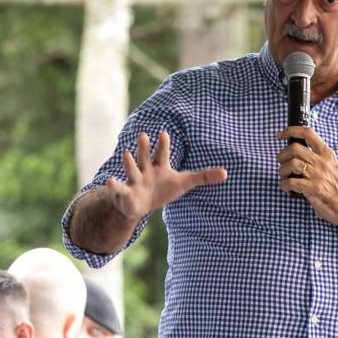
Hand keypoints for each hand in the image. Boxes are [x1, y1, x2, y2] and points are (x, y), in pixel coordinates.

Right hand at [106, 131, 226, 220]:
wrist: (141, 204)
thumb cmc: (163, 189)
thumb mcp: (184, 182)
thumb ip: (204, 176)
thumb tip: (227, 173)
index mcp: (160, 166)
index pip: (162, 153)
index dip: (163, 144)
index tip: (164, 132)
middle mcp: (146, 170)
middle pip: (145, 157)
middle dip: (144, 147)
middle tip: (143, 134)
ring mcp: (135, 181)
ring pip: (132, 170)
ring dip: (129, 163)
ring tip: (126, 153)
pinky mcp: (127, 194)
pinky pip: (120, 189)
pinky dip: (115, 186)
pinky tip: (110, 180)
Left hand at [276, 126, 337, 236]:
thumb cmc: (337, 187)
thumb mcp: (331, 165)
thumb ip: (317, 157)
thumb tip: (296, 151)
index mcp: (326, 153)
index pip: (307, 132)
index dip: (291, 130)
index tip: (280, 135)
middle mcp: (322, 161)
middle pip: (294, 148)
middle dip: (282, 155)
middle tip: (281, 162)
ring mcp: (318, 175)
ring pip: (291, 164)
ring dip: (282, 171)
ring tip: (284, 177)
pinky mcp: (314, 188)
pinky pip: (291, 182)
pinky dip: (284, 185)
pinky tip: (286, 188)